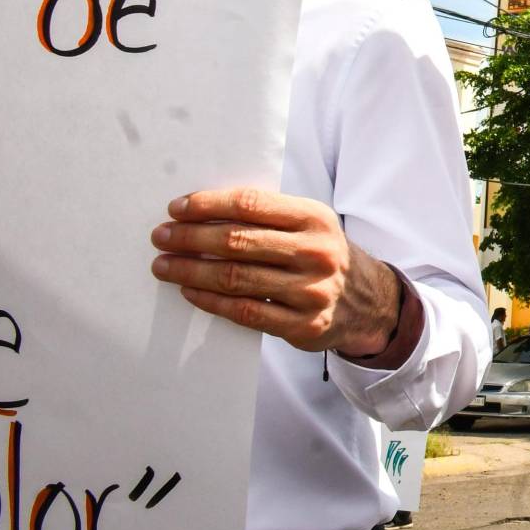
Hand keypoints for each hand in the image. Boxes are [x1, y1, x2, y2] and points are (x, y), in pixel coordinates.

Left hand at [150, 188, 400, 355]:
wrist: (368, 302)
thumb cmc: (323, 256)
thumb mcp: (310, 226)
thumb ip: (269, 218)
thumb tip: (203, 214)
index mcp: (314, 219)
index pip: (251, 204)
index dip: (208, 205)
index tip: (177, 208)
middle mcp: (315, 253)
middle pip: (237, 242)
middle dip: (190, 238)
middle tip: (161, 237)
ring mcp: (310, 291)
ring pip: (235, 278)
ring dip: (190, 271)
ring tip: (164, 265)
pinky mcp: (302, 325)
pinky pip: (244, 312)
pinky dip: (210, 301)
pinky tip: (189, 292)